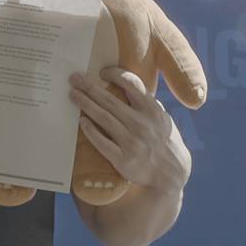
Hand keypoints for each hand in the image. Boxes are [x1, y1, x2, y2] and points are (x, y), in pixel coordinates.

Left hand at [69, 67, 190, 194]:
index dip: (115, 75)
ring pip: (103, 118)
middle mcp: (142, 124)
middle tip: (74, 79)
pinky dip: (90, 130)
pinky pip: (101, 142)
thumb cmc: (164, 142)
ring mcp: (132, 142)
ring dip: (85, 104)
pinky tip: (81, 121)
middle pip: (110, 100)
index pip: (133, 85)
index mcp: (152, 111)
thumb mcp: (163, 120)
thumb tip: (126, 86)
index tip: (101, 71)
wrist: (171, 174)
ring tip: (73, 95)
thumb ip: (147, 105)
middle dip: (89, 88)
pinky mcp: (123, 159)